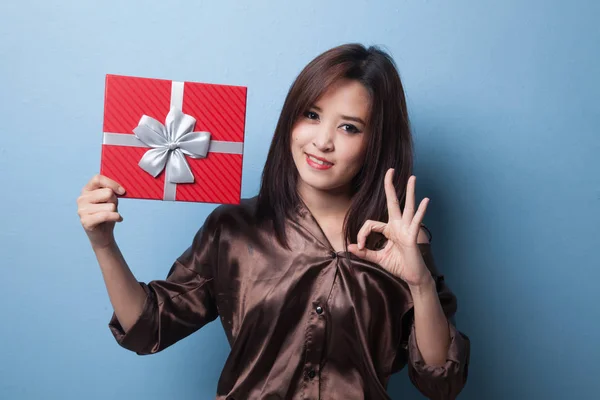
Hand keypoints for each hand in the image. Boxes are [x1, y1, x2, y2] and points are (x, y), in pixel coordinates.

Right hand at [77, 174, 125, 249]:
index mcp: (87, 190)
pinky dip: (116, 217)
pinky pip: (107, 215)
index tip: (122, 191)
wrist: (103, 235)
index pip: (98, 178)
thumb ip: (112, 191)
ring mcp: (81, 210)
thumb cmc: (108, 214)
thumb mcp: (111, 199)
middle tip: (112, 208)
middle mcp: (81, 198)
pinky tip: (116, 219)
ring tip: (110, 215)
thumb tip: (121, 189)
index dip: (112, 183)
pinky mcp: (85, 221)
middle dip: (114, 201)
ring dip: (114, 211)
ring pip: (110, 206)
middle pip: (107, 192)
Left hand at [348, 169, 431, 286]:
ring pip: (408, 207)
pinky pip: (416, 221)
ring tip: (412, 178)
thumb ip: (365, 252)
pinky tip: (425, 200)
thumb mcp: (377, 258)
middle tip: (390, 170)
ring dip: (410, 192)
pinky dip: (421, 211)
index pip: (371, 223)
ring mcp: (406, 229)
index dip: (362, 234)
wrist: (412, 277)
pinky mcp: (412, 237)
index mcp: (389, 229)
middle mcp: (398, 226)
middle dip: (390, 186)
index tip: (360, 246)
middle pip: (393, 202)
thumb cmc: (398, 265)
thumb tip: (350, 247)